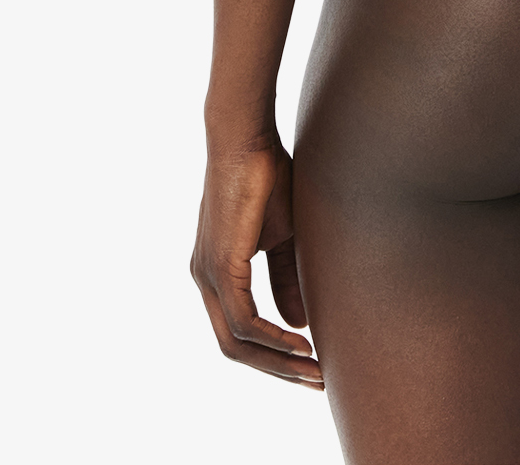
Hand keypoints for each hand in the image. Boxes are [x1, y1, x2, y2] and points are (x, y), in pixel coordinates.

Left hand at [190, 140, 322, 389]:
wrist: (248, 137)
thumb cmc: (267, 176)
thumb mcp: (283, 236)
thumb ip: (285, 279)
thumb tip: (297, 323)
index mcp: (216, 273)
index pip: (239, 332)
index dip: (273, 355)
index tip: (310, 364)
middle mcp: (204, 280)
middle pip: (234, 348)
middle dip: (277, 370)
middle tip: (316, 382)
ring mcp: (207, 275)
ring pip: (237, 341)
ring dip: (278, 362)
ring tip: (314, 370)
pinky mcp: (220, 266)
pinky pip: (244, 320)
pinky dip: (273, 338)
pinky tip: (301, 342)